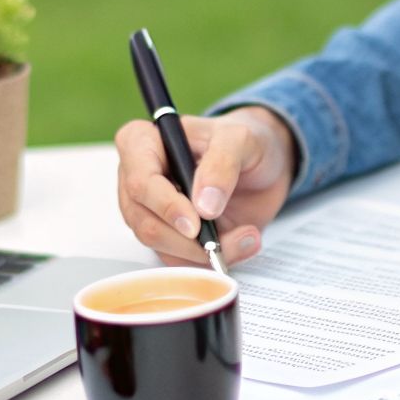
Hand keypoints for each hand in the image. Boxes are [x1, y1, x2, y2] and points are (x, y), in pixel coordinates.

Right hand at [113, 107, 294, 267]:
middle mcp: (137, 177)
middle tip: (223, 241)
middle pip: (144, 221)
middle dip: (186, 239)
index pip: (139, 181)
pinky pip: (178, 259)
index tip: (196, 223)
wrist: (262, 167)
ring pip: (159, 245)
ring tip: (245, 237)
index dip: (164, 206)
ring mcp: (149, 210)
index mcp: (144, 142)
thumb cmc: (243, 143)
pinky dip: (208, 260)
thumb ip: (222, 164)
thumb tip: (204, 207)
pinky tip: (239, 244)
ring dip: (202, 252)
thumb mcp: (241, 139)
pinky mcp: (166, 235)